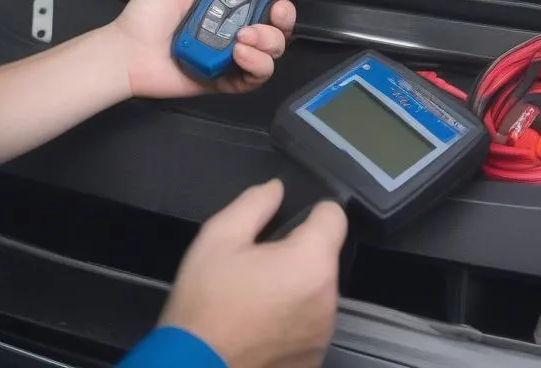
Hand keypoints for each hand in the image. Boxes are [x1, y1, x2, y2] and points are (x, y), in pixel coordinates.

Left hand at [112, 0, 296, 99]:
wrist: (126, 52)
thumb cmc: (145, 16)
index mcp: (225, 8)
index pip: (264, 5)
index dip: (279, 3)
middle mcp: (233, 33)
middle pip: (275, 32)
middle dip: (281, 24)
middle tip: (271, 16)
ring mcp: (230, 59)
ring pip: (270, 56)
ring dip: (266, 45)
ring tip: (243, 39)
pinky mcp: (223, 82)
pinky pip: (252, 81)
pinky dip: (254, 68)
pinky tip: (239, 56)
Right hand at [159, 180, 347, 367]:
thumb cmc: (206, 304)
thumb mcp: (218, 238)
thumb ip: (253, 204)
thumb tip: (276, 189)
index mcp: (310, 262)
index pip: (334, 216)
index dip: (311, 211)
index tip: (286, 221)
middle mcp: (328, 300)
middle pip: (323, 257)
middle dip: (297, 253)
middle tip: (256, 264)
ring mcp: (323, 335)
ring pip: (317, 292)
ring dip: (296, 287)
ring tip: (255, 297)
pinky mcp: (313, 360)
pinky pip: (310, 325)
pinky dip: (292, 320)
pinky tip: (260, 326)